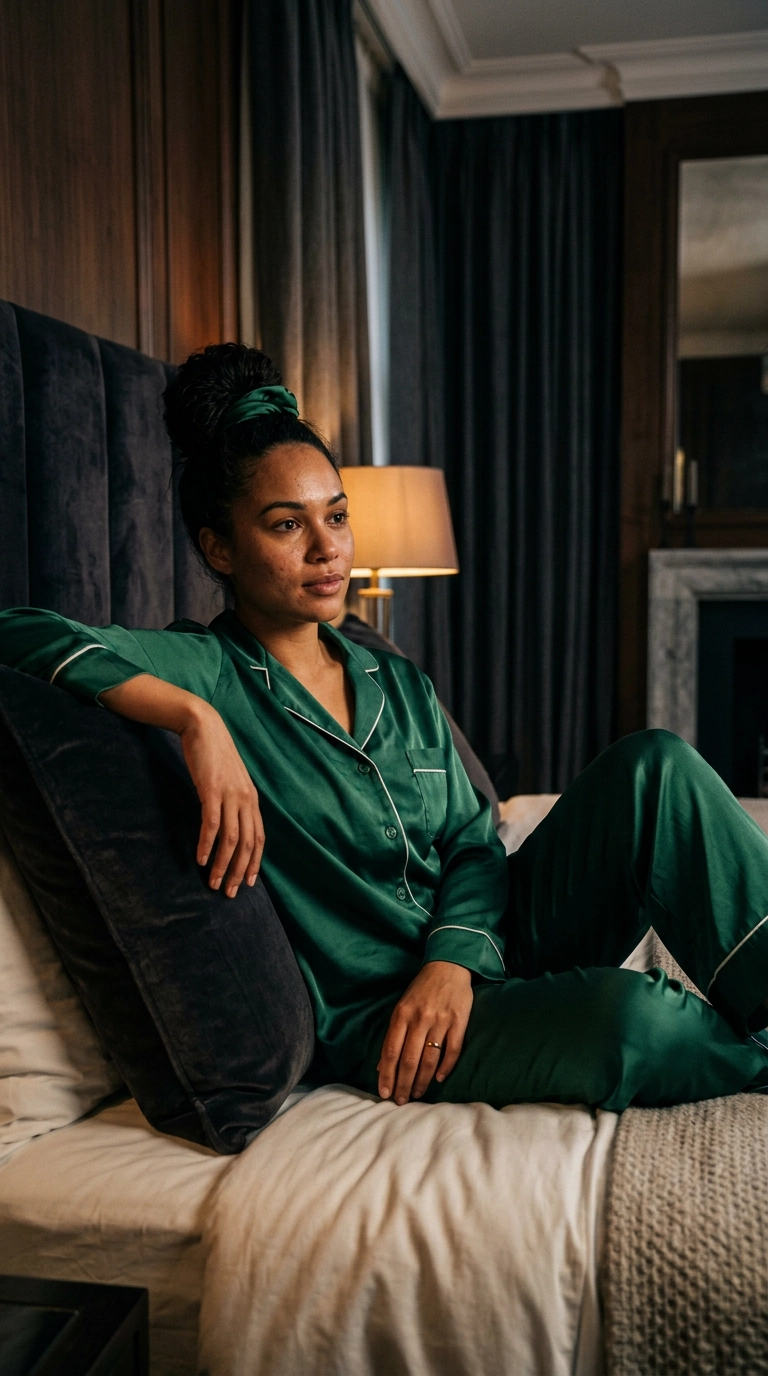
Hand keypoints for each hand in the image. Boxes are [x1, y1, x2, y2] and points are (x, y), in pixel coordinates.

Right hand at [178, 704, 264, 896]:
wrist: (204, 726)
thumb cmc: (214, 754)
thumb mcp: (229, 780)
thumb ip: (233, 800)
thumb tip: (228, 823)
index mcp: (251, 798)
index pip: (259, 837)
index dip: (255, 862)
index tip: (248, 882)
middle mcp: (245, 799)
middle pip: (248, 843)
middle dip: (239, 871)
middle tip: (230, 892)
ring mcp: (230, 794)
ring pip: (231, 838)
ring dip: (223, 864)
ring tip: (214, 883)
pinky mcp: (212, 790)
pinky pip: (212, 823)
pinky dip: (208, 844)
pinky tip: (201, 859)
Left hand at [377, 961, 472, 1104]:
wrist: (448, 966)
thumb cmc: (421, 989)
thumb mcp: (402, 1006)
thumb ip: (393, 1034)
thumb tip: (381, 1065)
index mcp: (402, 1014)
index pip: (391, 1051)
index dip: (387, 1075)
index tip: (384, 1093)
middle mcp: (420, 1018)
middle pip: (409, 1060)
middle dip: (403, 1084)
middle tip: (401, 1101)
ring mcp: (440, 1020)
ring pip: (430, 1059)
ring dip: (422, 1081)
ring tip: (417, 1094)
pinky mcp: (459, 1021)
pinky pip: (452, 1050)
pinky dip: (445, 1067)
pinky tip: (439, 1079)